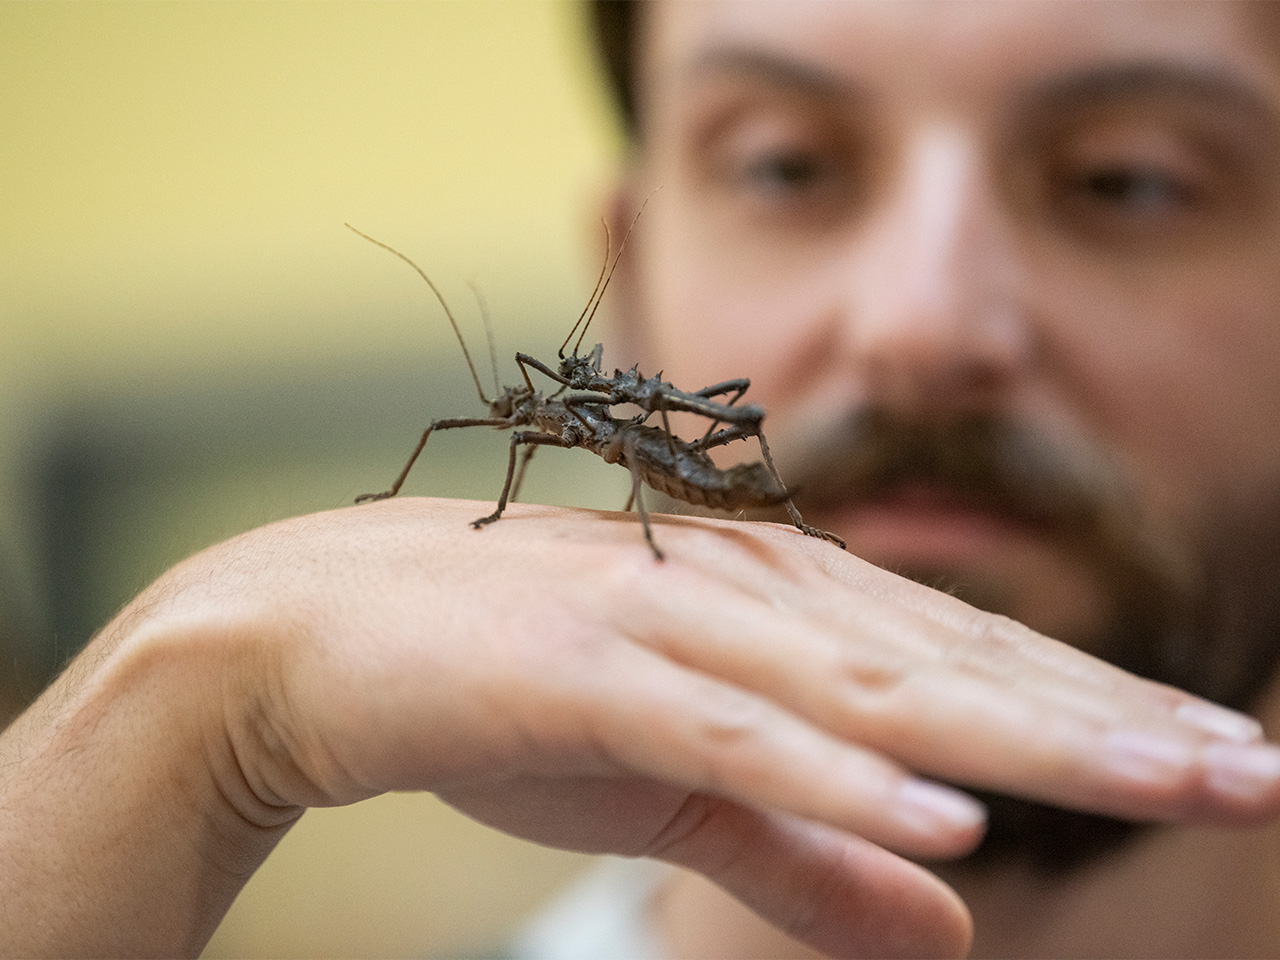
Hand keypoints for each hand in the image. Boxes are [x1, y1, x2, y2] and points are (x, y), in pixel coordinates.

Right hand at [4, 497, 1277, 957]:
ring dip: (1028, 737)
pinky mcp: (596, 669)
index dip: (1094, 715)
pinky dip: (840, 771)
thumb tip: (954, 908)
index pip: (964, 666)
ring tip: (1170, 780)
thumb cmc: (513, 692)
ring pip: (879, 690)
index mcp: (774, 610)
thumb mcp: (684, 788)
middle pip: (958, 669)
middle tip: (1254, 770)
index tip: (1211, 761)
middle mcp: (747, 594)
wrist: (334, 632)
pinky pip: (739, 731)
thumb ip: (814, 845)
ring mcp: (676, 623)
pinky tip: (949, 810)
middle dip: (1114, 724)